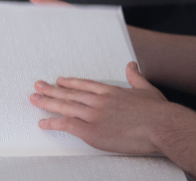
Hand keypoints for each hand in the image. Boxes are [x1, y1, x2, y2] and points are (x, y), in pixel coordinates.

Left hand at [29, 61, 174, 154]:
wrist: (161, 125)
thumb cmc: (158, 111)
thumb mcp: (147, 88)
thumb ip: (136, 77)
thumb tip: (132, 65)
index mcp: (111, 91)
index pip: (85, 85)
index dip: (71, 82)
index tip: (59, 80)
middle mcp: (99, 101)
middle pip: (70, 93)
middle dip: (52, 90)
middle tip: (37, 85)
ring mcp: (94, 115)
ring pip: (65, 106)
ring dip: (47, 102)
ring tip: (34, 99)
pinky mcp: (92, 131)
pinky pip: (67, 125)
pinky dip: (53, 123)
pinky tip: (43, 123)